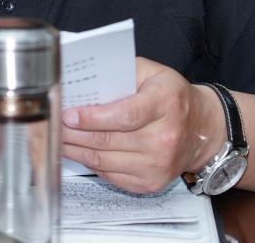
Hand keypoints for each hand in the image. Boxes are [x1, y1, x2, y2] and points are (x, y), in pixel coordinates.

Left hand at [61, 57, 224, 193]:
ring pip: (104, 160)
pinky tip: (77, 152)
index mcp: (165, 104)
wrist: (202, 129)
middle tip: (52, 125)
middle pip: (109, 140)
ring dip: (76, 150)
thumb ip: (119, 73)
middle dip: (74, 134)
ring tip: (57, 138)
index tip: (69, 114)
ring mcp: (159, 164)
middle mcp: (165, 137)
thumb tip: (83, 81)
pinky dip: (90, 164)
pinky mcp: (151, 183)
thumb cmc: (171, 96)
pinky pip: (111, 175)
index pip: (124, 115)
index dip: (93, 117)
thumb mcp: (151, 72)